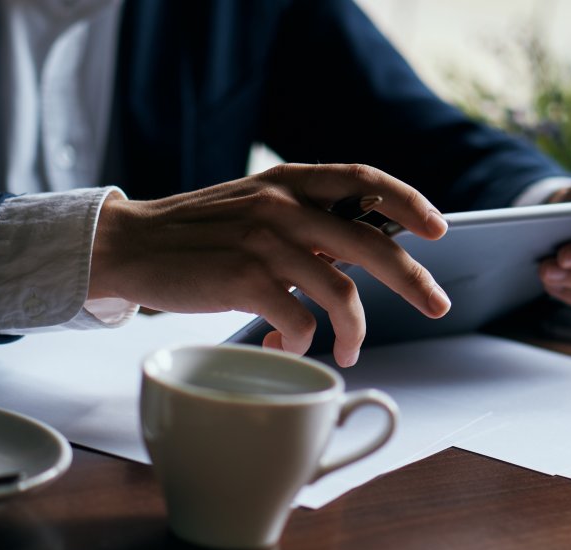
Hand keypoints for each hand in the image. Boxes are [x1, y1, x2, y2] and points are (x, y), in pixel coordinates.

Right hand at [89, 163, 450, 366]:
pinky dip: (303, 340)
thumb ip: (302, 220)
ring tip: (351, 350)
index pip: (363, 178)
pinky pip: (299, 320)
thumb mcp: (253, 206)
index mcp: (288, 182)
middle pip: (370, 242)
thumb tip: (355, 253)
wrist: (131, 245)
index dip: (408, 201)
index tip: (439, 228)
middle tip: (438, 304)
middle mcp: (282, 205)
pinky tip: (288, 343)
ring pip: (340, 292)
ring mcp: (264, 243)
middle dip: (413, 279)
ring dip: (354, 330)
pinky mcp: (243, 281)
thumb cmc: (197, 234)